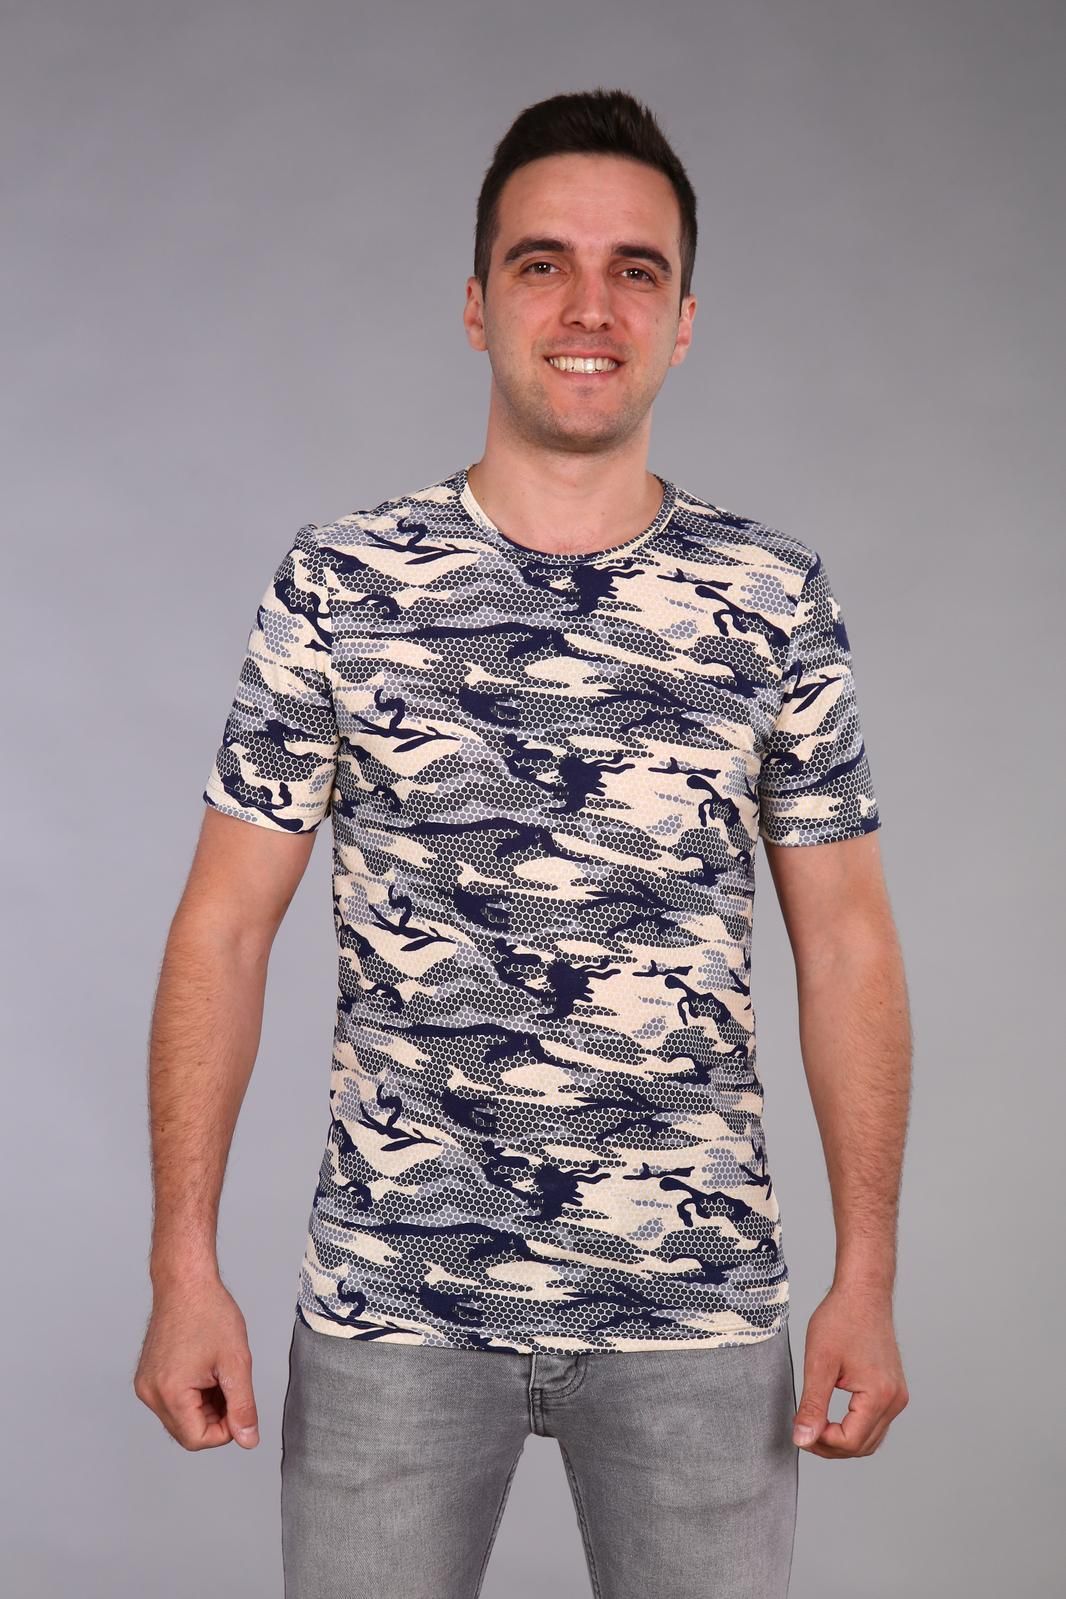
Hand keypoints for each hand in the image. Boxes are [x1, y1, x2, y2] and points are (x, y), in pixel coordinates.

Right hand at [134, 1275, 259, 1450]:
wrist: (185, 1283)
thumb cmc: (209, 1312)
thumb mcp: (236, 1362)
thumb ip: (242, 1406)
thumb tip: (248, 1440)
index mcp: (170, 1393)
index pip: (198, 1440)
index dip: (225, 1430)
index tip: (238, 1403)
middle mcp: (151, 1393)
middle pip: (187, 1432)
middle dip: (215, 1417)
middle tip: (229, 1383)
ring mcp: (146, 1385)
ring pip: (180, 1418)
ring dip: (204, 1406)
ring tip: (216, 1372)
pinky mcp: (147, 1377)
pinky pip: (172, 1402)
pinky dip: (192, 1395)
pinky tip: (204, 1369)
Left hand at [792, 1283, 908, 1457]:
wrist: (863, 1293)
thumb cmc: (841, 1319)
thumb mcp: (819, 1363)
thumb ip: (812, 1405)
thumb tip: (803, 1439)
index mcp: (879, 1394)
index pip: (850, 1441)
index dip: (822, 1442)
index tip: (800, 1428)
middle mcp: (894, 1399)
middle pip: (862, 1446)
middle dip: (831, 1446)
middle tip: (804, 1430)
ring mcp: (897, 1395)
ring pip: (870, 1438)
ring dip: (843, 1439)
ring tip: (815, 1424)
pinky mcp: (893, 1390)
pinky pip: (876, 1422)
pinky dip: (855, 1426)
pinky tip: (832, 1417)